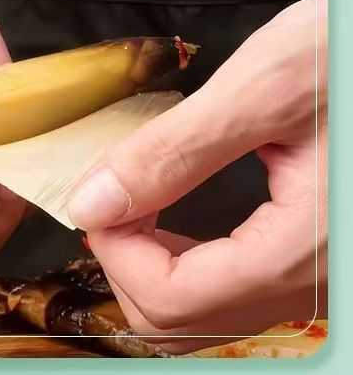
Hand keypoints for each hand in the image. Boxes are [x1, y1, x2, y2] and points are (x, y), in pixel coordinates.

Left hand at [68, 0, 327, 353]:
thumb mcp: (263, 89)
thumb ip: (173, 152)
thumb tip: (95, 203)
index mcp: (303, 248)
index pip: (171, 298)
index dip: (115, 250)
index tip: (98, 198)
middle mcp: (315, 280)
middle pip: (180, 321)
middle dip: (126, 261)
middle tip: (113, 198)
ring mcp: (315, 275)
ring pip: (203, 313)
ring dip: (151, 265)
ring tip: (136, 204)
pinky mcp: (310, 258)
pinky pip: (229, 289)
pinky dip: (183, 262)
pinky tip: (169, 218)